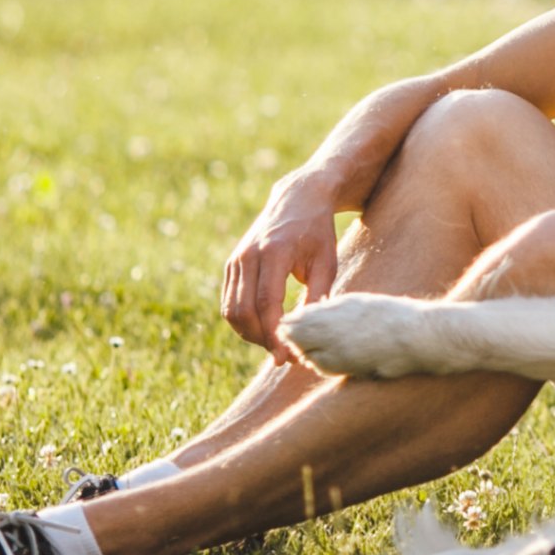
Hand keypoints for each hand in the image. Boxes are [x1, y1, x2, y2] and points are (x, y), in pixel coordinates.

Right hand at [219, 174, 343, 364]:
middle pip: (243, 311)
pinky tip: (263, 329)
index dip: (274, 333)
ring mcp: (236, 259)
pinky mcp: (231, 264)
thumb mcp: (326, 262)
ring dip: (250, 334)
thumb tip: (308, 332)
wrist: (298, 198)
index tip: (287, 356)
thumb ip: (318, 296)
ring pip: (231, 311)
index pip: (267, 303)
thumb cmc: (317, 232)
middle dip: (261, 339)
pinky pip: (229, 302)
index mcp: (274, 252)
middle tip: (284, 354)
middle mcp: (249, 255)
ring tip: (275, 343)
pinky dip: (243, 321)